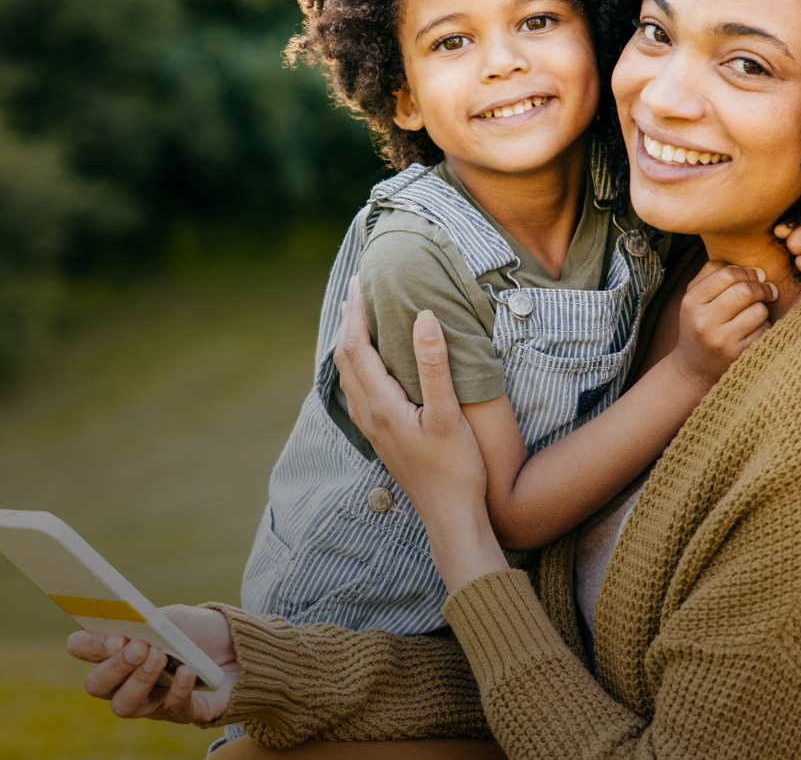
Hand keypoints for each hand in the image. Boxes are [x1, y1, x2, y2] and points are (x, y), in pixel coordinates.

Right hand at [66, 605, 238, 724]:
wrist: (235, 647)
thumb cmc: (192, 631)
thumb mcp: (167, 617)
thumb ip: (144, 620)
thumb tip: (125, 619)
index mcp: (114, 648)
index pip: (82, 648)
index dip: (91, 645)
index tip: (114, 636)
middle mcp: (124, 680)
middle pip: (97, 685)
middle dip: (115, 666)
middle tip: (138, 648)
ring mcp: (150, 701)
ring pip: (124, 705)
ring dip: (140, 680)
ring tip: (160, 657)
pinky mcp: (181, 712)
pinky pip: (172, 708)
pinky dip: (177, 689)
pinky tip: (186, 671)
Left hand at [334, 277, 504, 590]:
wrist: (451, 517)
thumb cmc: (456, 469)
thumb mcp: (450, 414)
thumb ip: (434, 365)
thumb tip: (423, 317)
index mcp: (380, 404)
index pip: (355, 347)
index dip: (355, 312)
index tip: (359, 283)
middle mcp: (368, 415)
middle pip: (345, 358)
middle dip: (348, 321)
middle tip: (356, 290)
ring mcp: (371, 428)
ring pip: (347, 375)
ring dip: (349, 342)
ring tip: (358, 318)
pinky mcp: (380, 437)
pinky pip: (356, 390)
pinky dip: (357, 364)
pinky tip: (370, 364)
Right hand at [671, 261, 777, 387]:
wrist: (694, 368)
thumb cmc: (700, 324)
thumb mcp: (695, 298)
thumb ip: (714, 274)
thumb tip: (757, 270)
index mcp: (690, 302)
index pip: (726, 273)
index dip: (747, 271)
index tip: (757, 276)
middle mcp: (703, 321)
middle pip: (744, 290)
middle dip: (762, 287)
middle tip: (768, 290)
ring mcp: (721, 340)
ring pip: (758, 310)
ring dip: (763, 309)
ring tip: (755, 314)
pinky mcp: (738, 354)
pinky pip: (764, 330)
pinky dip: (764, 328)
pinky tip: (753, 332)